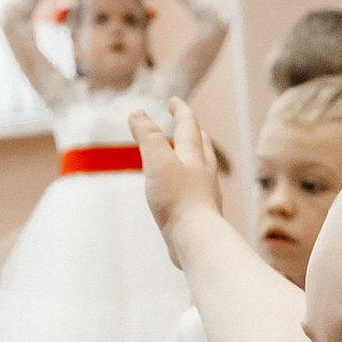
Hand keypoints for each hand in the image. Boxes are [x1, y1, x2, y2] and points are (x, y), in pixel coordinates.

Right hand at [135, 97, 222, 239]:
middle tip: (187, 124)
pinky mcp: (200, 215)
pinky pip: (197, 192)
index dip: (180, 110)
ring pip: (202, 169)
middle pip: (202, 146)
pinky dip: (190, 183)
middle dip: (193, 132)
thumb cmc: (177, 199)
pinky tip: (184, 193)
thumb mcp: (157, 161)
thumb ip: (147, 136)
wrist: (196, 240)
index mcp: (194, 156)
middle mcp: (204, 173)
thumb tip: (136, 112)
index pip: (188, 125)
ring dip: (195, 157)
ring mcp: (205, 195)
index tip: (173, 101)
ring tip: (188, 156)